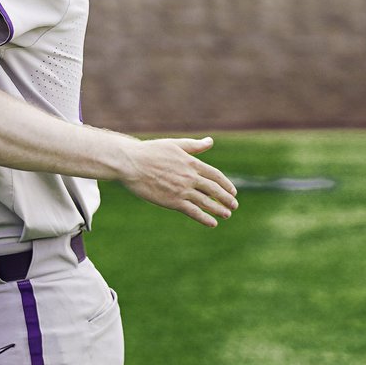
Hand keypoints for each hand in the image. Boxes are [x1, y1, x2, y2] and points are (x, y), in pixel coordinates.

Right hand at [117, 137, 237, 227]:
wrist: (131, 163)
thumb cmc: (150, 151)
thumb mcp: (174, 144)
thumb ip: (194, 146)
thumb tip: (210, 141)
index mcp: (191, 163)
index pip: (215, 175)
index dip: (226, 184)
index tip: (233, 192)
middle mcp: (190, 177)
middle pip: (215, 190)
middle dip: (227, 199)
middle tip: (234, 206)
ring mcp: (182, 190)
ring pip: (206, 202)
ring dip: (219, 209)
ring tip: (227, 214)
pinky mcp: (173, 201)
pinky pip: (193, 211)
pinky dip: (204, 218)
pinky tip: (212, 223)